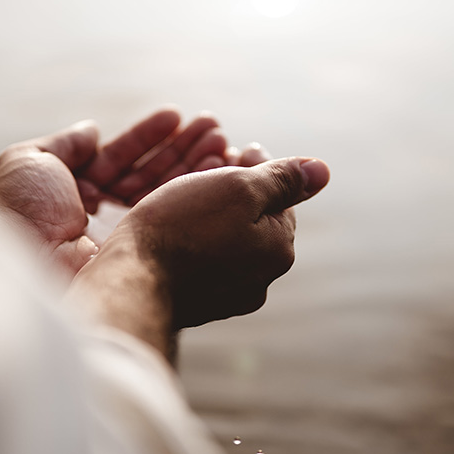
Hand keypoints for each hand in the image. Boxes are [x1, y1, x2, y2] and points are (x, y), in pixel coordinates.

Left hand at [0, 107, 232, 276]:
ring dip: (195, 164)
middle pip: (149, 174)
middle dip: (181, 149)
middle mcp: (102, 216)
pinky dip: (196, 189)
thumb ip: (63, 143)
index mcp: (75, 193)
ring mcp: (124, 236)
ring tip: (222, 140)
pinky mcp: (144, 253)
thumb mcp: (28, 164)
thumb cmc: (24, 216)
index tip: (176, 116)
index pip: (119, 158)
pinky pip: (176, 215)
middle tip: (214, 128)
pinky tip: (217, 167)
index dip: (147, 137)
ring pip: (166, 193)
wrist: (33, 267)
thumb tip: (92, 129)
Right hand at [74, 156, 330, 354]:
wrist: (131, 281)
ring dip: (213, 216)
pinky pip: (202, 263)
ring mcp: (226, 298)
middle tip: (213, 166)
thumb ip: (281, 178)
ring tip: (186, 192)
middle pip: (254, 223)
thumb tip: (322, 170)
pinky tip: (170, 227)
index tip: (239, 148)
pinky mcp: (194, 305)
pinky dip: (193, 241)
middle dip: (238, 193)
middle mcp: (259, 280)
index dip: (259, 171)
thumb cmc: (182, 228)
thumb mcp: (237, 188)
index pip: (280, 200)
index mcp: (278, 250)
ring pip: (227, 243)